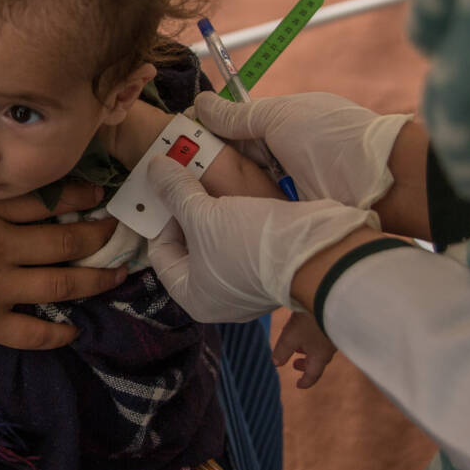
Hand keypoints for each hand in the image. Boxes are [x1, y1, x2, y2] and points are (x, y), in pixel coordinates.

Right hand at [0, 166, 128, 366]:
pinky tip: (73, 330)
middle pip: (64, 241)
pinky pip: (34, 331)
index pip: (40, 199)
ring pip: (61, 284)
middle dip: (97, 235)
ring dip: (95, 280)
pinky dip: (58, 333)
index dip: (76, 196)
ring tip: (117, 275)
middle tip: (116, 230)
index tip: (99, 193)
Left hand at [147, 156, 380, 321]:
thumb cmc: (248, 243)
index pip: (160, 255)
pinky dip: (237, 223)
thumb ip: (174, 191)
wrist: (317, 252)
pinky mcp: (271, 273)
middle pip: (189, 250)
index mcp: (194, 298)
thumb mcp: (203, 214)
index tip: (171, 191)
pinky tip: (241, 199)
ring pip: (217, 245)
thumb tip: (153, 168)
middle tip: (190, 184)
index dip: (162, 219)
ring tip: (215, 187)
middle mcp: (220, 300)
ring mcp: (248, 288)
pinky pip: (242, 245)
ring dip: (213, 216)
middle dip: (188, 215)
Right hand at [191, 91, 411, 209]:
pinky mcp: (290, 219)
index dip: (206, 137)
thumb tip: (199, 103)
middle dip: (207, 168)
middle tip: (170, 176)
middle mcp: (281, 160)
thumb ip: (239, 116)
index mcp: (281, 128)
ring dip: (218, 194)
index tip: (175, 144)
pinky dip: (237, 215)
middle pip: (233, 164)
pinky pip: (256, 215)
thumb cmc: (335, 138)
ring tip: (181, 199)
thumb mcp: (282, 117)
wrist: (383, 182)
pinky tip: (211, 217)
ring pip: (241, 192)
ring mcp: (286, 192)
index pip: (234, 132)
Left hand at [271, 310, 336, 388]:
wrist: (329, 298)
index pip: (313, 374)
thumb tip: (276, 364)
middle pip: (318, 362)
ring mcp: (332, 337)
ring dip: (308, 351)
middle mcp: (329, 349)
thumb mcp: (290, 337)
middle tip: (295, 364)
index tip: (298, 385)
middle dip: (306, 365)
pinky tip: (306, 331)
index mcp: (320, 356)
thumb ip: (282, 352)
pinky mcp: (333, 325)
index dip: (305, 381)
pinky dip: (313, 341)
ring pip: (320, 349)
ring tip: (298, 347)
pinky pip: (323, 338)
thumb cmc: (309, 321)